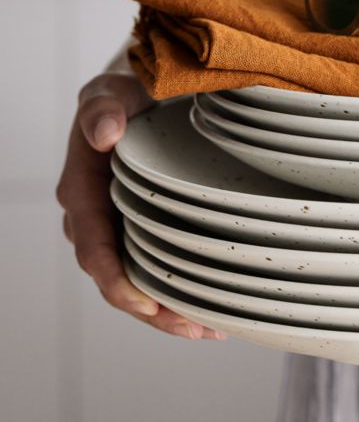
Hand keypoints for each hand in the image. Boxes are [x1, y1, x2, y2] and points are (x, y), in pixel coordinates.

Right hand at [56, 72, 225, 340]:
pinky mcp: (141, 229)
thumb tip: (103, 134)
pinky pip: (153, 267)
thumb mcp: (112, 92)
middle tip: (198, 328)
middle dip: (153, 310)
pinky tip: (210, 308)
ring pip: (137, 281)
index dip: (117, 280)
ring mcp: (118, 227)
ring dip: (170, 310)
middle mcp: (95, 217)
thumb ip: (102, 107)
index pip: (93, 247)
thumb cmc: (126, 94)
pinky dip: (178, 290)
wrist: (141, 94)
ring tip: (212, 329)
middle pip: (117, 277)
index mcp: (83, 189)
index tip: (147, 304)